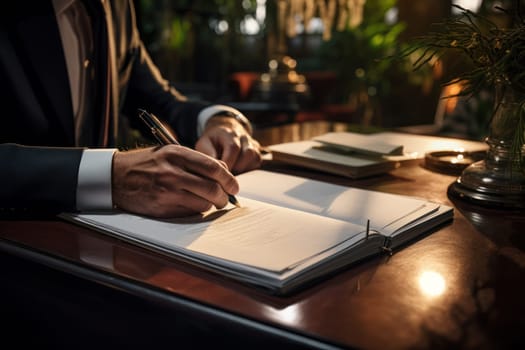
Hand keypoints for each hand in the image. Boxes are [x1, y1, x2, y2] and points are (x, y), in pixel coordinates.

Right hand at [111, 145, 238, 217]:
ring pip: (203, 203)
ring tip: (208, 202)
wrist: (115, 177)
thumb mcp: (169, 152)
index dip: (229, 179)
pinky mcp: (162, 208)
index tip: (234, 186)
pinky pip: (190, 212)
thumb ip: (195, 160)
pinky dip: (195, 210)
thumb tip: (224, 172)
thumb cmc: (147, 163)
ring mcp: (167, 192)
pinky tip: (190, 204)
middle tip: (225, 198)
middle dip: (224, 197)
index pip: (213, 168)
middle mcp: (172, 172)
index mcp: (177, 154)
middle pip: (212, 189)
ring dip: (210, 205)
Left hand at [195, 115, 261, 173]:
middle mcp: (243, 136)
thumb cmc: (212, 142)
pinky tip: (239, 172)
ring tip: (233, 174)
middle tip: (227, 176)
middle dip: (238, 168)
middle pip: (248, 153)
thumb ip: (208, 155)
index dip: (229, 163)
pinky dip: (249, 170)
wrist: (222, 133)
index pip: (233, 147)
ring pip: (256, 157)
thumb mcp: (204, 145)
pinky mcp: (257, 151)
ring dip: (244, 169)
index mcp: (228, 133)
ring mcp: (252, 143)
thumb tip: (217, 169)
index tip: (221, 173)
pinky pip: (257, 162)